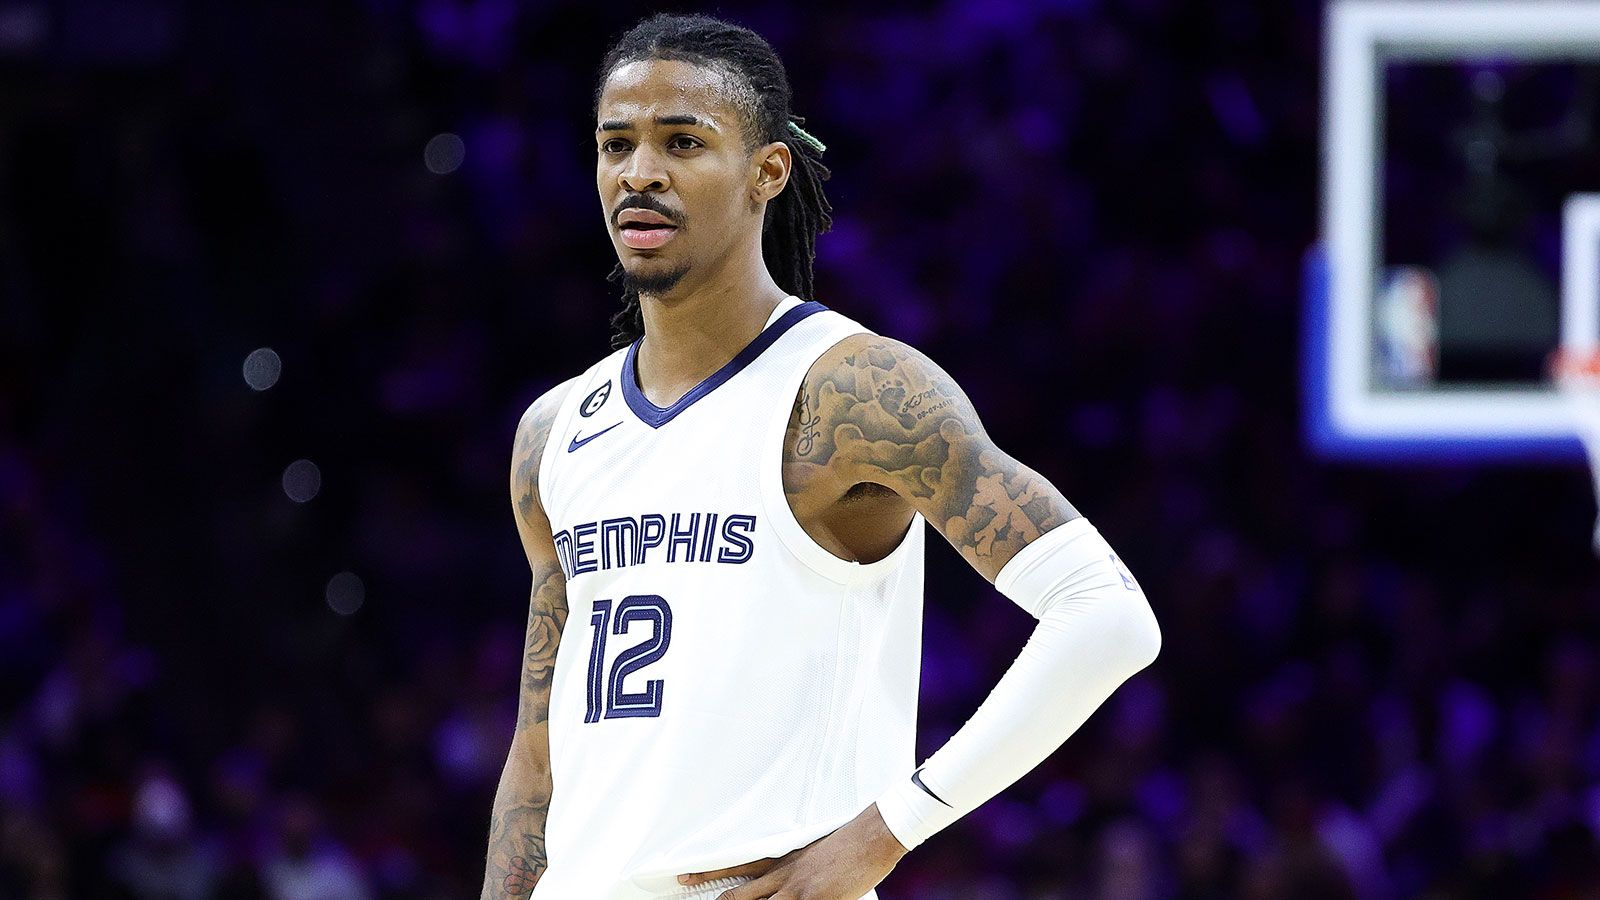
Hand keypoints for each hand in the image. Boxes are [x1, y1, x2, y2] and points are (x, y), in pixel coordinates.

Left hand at [678, 803, 909, 898]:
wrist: (871, 836)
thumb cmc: (847, 841)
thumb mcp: (812, 849)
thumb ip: (794, 863)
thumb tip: (784, 876)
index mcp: (781, 859)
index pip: (736, 866)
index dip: (709, 874)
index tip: (686, 877)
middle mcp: (783, 875)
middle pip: (739, 894)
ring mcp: (797, 891)